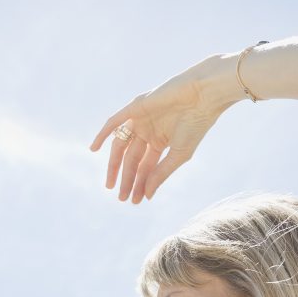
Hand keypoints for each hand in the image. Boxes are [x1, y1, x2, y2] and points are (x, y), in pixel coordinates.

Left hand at [89, 59, 228, 202]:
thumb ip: (161, 174)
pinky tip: (94, 148)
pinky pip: (114, 121)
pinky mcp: (136, 107)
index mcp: (160, 141)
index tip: (136, 201)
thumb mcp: (178, 155)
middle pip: (131, 159)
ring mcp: (141, 119)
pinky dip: (102, 133)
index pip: (145, 166)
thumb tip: (147, 196)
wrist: (204, 95)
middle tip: (122, 198)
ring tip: (111, 185)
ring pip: (121, 145)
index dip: (140, 184)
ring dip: (114, 165)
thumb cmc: (196, 125)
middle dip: (127, 179)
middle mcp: (148, 131)